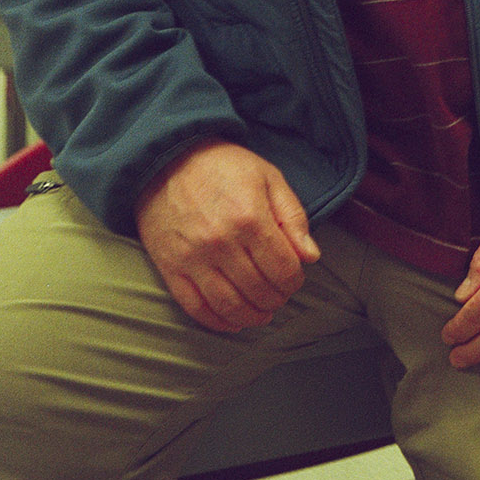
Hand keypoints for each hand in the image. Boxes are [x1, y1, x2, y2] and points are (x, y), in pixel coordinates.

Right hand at [134, 140, 320, 333]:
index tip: (295, 278)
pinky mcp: (170, 268)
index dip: (295, 280)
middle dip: (276, 299)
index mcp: (250, 218)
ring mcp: (193, 258)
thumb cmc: (224, 166)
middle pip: (259, 291)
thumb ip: (293, 217)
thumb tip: (311, 256)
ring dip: (252, 316)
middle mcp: (221, 243)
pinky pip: (195, 308)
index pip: (283, 269)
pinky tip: (233, 321)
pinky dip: (218, 322)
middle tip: (280, 295)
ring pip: (229, 306)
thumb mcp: (269, 178)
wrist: (168, 158)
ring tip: (262, 312)